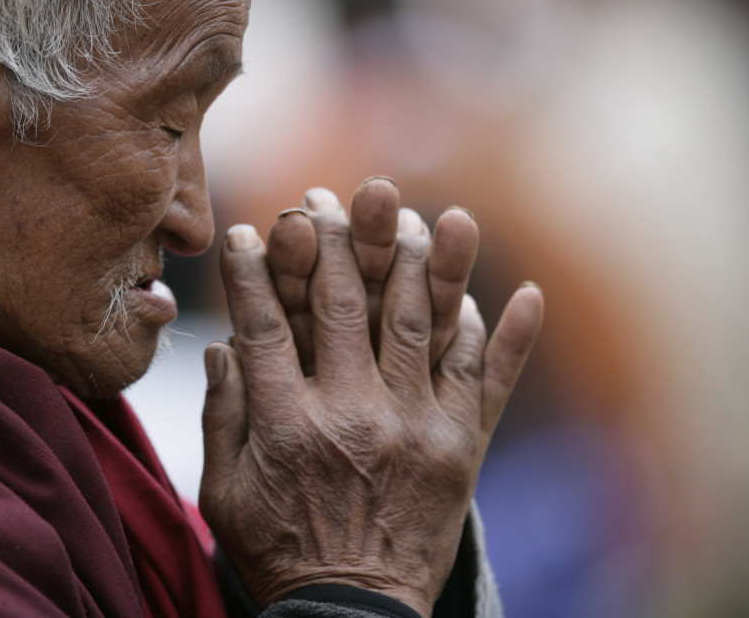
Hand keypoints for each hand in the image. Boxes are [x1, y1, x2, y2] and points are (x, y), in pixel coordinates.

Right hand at [198, 179, 542, 615]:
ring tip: (426, 212)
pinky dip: (510, 338)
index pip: (264, 326)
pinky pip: (491, 384)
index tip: (246, 229)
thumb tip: (220, 346)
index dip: (251, 272)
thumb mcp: (223, 494)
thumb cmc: (280, 552)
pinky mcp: (461, 450)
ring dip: (424, 261)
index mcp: (286, 425)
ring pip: (419, 324)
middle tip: (329, 195)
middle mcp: (354, 415)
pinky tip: (527, 292)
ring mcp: (416, 428)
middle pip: (343, 306)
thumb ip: (221, 416)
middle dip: (335, 240)